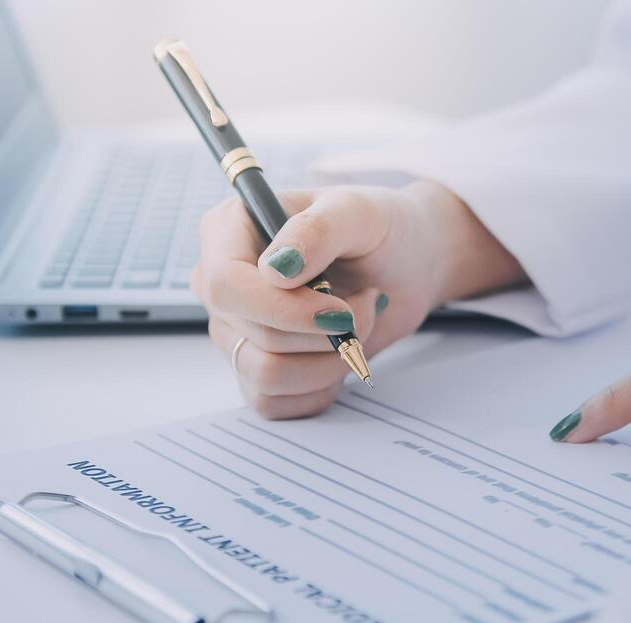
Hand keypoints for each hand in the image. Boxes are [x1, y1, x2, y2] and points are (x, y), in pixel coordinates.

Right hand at [194, 180, 522, 418]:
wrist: (407, 265)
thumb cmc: (379, 229)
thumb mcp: (357, 212)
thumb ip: (318, 231)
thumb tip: (276, 270)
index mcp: (228, 232)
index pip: (224, 285)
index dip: (282, 309)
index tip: (339, 310)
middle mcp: (223, 285)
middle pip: (253, 336)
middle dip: (325, 334)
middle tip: (363, 305)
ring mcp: (236, 330)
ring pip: (266, 376)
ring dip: (329, 361)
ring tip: (354, 325)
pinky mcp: (256, 369)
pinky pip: (274, 402)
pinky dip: (320, 386)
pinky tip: (339, 354)